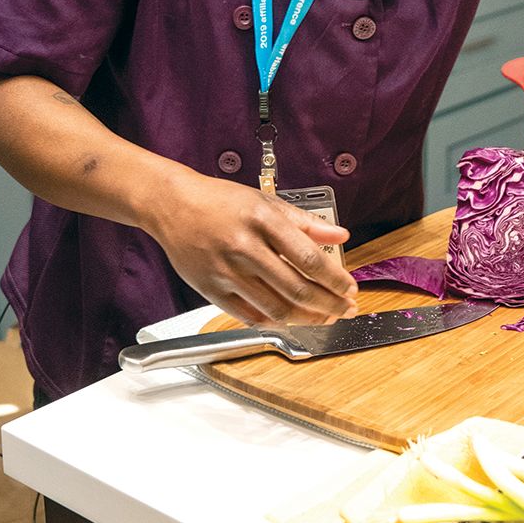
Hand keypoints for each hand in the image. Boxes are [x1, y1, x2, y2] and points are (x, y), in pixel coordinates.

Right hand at [145, 166, 358, 325]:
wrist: (173, 205)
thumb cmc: (221, 201)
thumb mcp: (266, 202)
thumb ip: (305, 222)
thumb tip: (340, 236)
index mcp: (262, 220)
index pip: (309, 258)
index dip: (335, 279)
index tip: (350, 288)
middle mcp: (244, 247)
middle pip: (296, 288)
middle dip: (329, 304)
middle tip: (345, 308)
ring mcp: (226, 272)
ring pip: (276, 308)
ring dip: (306, 318)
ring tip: (323, 316)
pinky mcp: (211, 290)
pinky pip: (249, 317)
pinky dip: (275, 320)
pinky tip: (290, 317)